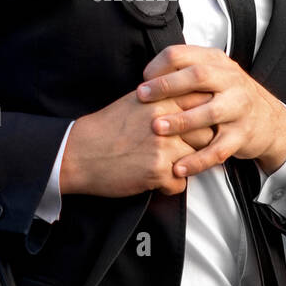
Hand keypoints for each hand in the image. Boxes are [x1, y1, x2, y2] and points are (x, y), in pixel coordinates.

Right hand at [60, 87, 216, 197]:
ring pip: (197, 159)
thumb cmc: (106, 128)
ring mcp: (163, 146)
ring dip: (184, 167)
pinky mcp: (157, 171)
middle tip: (181, 152)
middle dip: (198, 146)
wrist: (78, 153)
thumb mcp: (137, 101)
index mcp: (163, 99)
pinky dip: (168, 187)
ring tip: (165, 167)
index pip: (203, 104)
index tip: (196, 128)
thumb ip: (166, 100)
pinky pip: (180, 183)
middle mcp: (166, 120)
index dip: (203, 118)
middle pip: (207, 133)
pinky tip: (152, 180)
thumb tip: (195, 103)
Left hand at [137, 44, 285, 179]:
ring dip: (181, 120)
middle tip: (142, 97)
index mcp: (217, 62)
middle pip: (197, 76)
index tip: (144, 80)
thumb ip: (186, 71)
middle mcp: (230, 81)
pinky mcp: (242, 135)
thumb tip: (148, 78)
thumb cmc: (230, 96)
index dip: (159, 66)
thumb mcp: (214, 74)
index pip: (183, 54)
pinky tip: (179, 167)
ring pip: (209, 112)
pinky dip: (198, 160)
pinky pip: (218, 150)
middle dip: (166, 86)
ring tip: (157, 128)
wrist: (269, 120)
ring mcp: (238, 108)